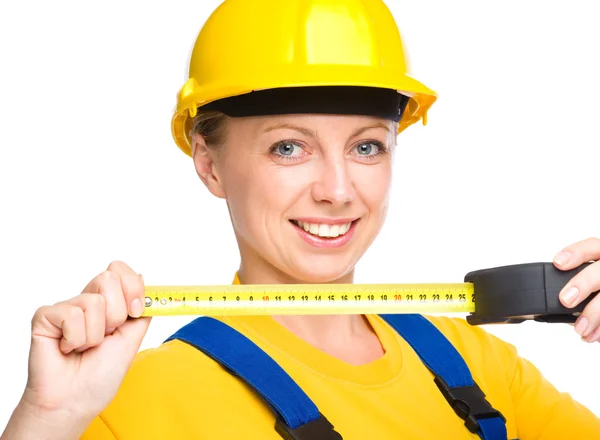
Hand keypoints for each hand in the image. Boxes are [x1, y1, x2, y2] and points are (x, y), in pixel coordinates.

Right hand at [3, 261, 150, 439]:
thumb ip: (141, 311)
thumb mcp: (132, 339)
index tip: (135, 311)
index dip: (132, 287)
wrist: (74, 402)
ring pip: (93, 302)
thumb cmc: (99, 376)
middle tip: (105, 337)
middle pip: (109, 278)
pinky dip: (76, 339)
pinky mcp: (45, 316)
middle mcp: (87, 300)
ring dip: (95, 334)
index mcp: (109, 303)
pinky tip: (67, 349)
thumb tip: (143, 280)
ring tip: (84, 348)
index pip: (120, 270)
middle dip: (116, 315)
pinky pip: (72, 315)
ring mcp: (66, 307)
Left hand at [554, 237, 599, 342]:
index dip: (576, 252)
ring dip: (596, 314)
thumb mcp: (595, 281)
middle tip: (565, 300)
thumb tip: (552, 307)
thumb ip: (579, 287)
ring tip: (581, 330)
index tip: (557, 263)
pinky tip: (597, 337)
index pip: (593, 245)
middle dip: (583, 283)